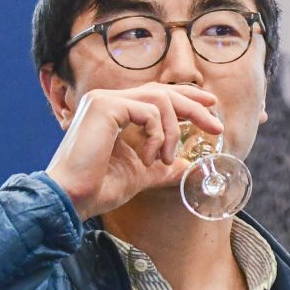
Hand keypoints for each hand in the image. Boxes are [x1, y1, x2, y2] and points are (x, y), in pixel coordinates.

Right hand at [44, 83, 223, 220]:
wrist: (73, 197)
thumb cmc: (99, 187)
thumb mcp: (141, 174)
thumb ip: (164, 167)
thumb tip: (189, 167)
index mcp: (115, 111)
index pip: (156, 95)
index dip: (186, 97)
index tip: (210, 106)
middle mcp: (108, 99)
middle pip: (163, 91)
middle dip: (194, 107)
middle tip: (216, 125)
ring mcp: (105, 100)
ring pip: (159, 100)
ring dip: (173, 132)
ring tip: (167, 159)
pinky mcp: (105, 106)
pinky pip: (149, 112)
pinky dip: (158, 136)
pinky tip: (149, 159)